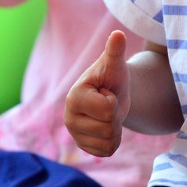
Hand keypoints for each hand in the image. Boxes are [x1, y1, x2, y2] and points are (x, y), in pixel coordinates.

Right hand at [65, 30, 130, 156]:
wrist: (114, 92)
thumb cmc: (112, 76)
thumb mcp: (115, 64)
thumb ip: (115, 51)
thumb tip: (118, 34)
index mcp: (73, 98)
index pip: (107, 111)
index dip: (114, 101)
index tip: (105, 92)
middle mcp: (69, 119)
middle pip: (108, 129)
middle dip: (116, 116)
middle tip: (109, 104)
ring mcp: (75, 135)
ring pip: (109, 143)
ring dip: (116, 129)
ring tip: (108, 114)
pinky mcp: (83, 146)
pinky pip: (107, 152)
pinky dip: (113, 141)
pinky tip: (107, 127)